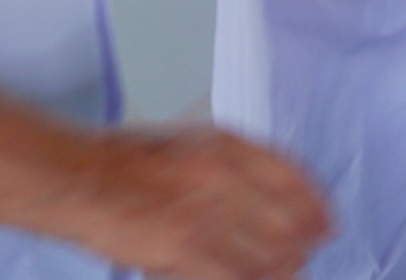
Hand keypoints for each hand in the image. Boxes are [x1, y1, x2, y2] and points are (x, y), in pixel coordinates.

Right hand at [66, 127, 329, 279]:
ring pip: (266, 250)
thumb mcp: (195, 139)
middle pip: (287, 218)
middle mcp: (223, 174)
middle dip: (302, 240)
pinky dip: (250, 279)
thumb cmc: (130, 159)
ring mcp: (204, 211)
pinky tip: (254, 279)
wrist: (80, 178)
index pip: (293, 176)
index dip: (315, 205)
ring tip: (288, 270)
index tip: (325, 221)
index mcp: (229, 144)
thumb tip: (279, 186)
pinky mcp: (182, 247)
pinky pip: (233, 273)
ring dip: (283, 265)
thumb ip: (237, 160)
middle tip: (309, 251)